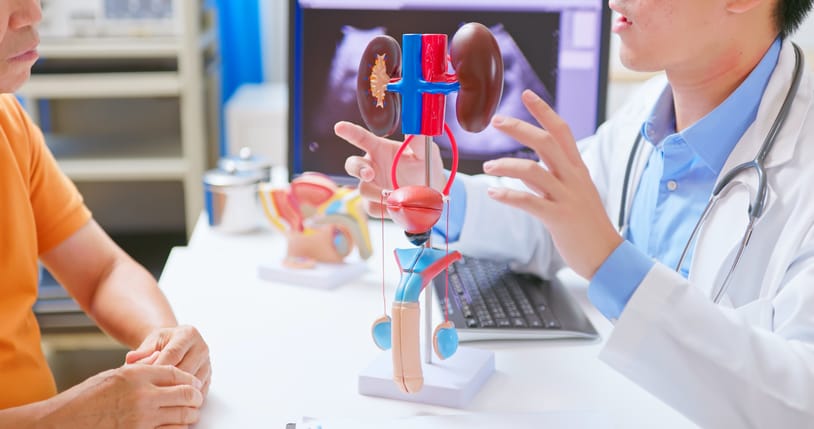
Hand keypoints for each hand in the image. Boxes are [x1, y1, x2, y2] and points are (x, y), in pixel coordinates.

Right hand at [45, 364, 202, 428]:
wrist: (61, 422)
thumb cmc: (84, 399)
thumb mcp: (114, 376)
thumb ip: (141, 372)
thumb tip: (165, 372)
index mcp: (136, 375)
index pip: (176, 373)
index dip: (190, 379)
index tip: (195, 383)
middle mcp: (142, 395)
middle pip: (185, 394)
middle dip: (195, 397)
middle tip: (197, 399)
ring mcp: (141, 418)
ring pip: (183, 415)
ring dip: (190, 414)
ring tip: (191, 413)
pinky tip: (177, 426)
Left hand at [126, 326, 211, 396]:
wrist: (176, 345)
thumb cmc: (162, 344)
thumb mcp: (151, 342)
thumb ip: (141, 351)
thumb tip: (130, 359)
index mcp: (188, 334)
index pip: (173, 354)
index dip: (158, 368)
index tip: (143, 381)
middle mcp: (201, 347)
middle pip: (185, 370)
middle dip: (167, 384)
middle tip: (149, 396)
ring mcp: (207, 363)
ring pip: (193, 384)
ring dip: (176, 394)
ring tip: (159, 402)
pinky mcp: (208, 377)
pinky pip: (198, 392)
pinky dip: (185, 400)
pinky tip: (171, 404)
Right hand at [334, 121, 446, 216]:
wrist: (431, 193)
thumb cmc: (425, 167)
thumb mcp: (425, 153)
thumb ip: (418, 141)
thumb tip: (415, 126)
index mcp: (380, 149)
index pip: (361, 138)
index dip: (349, 132)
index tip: (339, 127)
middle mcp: (372, 166)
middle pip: (352, 165)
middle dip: (358, 169)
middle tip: (370, 174)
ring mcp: (371, 186)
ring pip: (363, 189)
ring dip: (377, 194)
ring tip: (395, 195)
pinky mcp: (374, 203)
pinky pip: (371, 207)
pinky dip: (383, 209)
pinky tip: (396, 206)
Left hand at [484, 90, 622, 278]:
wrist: (607, 255)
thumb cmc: (586, 225)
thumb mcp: (570, 194)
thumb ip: (547, 179)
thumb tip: (523, 169)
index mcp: (577, 169)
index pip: (562, 131)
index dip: (544, 111)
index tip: (528, 94)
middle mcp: (573, 178)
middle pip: (545, 142)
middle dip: (519, 128)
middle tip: (496, 120)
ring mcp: (567, 197)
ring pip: (533, 171)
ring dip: (506, 165)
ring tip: (488, 166)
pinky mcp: (558, 218)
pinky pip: (529, 202)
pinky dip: (508, 196)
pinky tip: (493, 193)